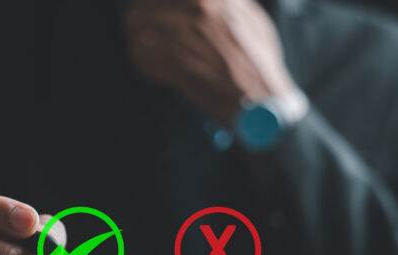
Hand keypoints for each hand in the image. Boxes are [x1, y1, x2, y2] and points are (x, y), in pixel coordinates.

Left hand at [126, 0, 296, 125]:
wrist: (261, 102)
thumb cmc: (259, 66)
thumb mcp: (254, 20)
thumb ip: (231, 4)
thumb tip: (215, 3)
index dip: (156, 6)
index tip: (156, 18)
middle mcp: (201, 4)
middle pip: (145, 1)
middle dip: (140, 22)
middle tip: (146, 39)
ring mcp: (187, 29)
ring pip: (136, 23)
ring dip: (138, 43)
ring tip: (150, 59)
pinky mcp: (176, 57)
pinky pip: (140, 51)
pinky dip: (142, 64)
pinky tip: (156, 73)